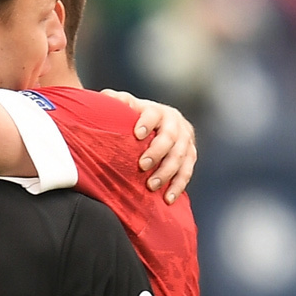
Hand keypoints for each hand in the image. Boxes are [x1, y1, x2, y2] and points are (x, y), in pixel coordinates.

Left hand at [100, 89, 196, 204]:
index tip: (136, 134)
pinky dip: (178, 186)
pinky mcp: (190, 155)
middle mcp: (176, 123)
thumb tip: (105, 96)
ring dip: (167, 172)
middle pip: (171, 137)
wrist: (154, 128)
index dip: (146, 123)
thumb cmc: (133, 119)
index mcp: (158, 111)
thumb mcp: (124, 108)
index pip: (153, 114)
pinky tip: (167, 199)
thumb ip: (116, 102)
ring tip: (151, 186)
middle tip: (142, 166)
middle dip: (157, 152)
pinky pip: (187, 172)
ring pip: (181, 156)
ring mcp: (186, 140)